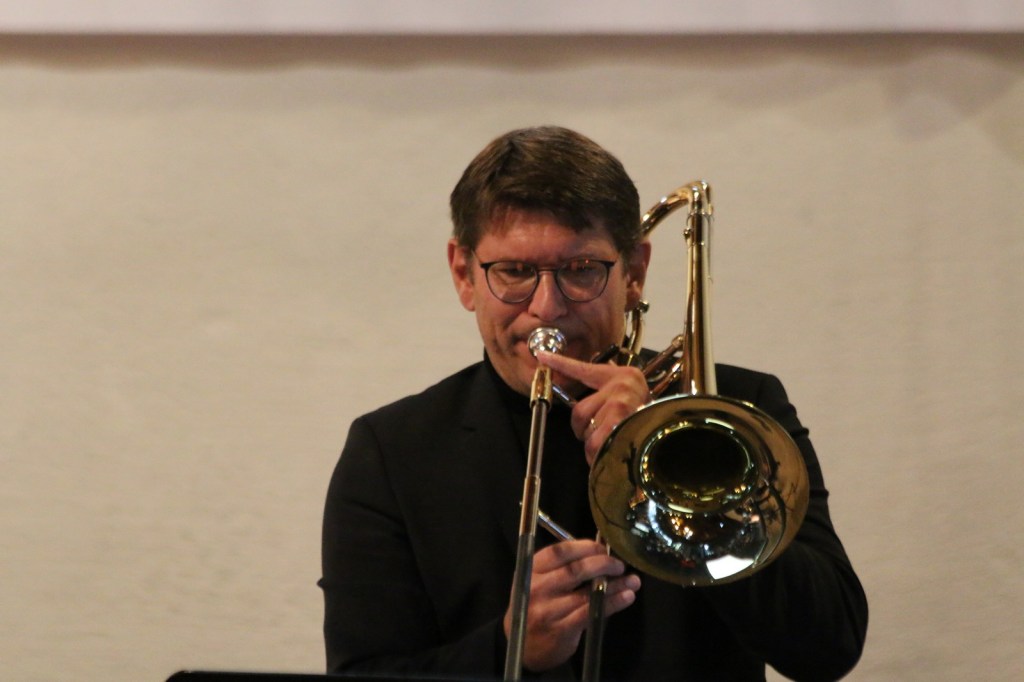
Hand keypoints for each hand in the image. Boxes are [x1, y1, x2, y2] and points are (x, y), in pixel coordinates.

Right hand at [504, 539, 640, 671]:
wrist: (525, 646)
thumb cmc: (537, 606)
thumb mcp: (540, 581)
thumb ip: (564, 567)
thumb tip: (601, 553)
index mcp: (531, 569)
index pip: (559, 551)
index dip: (585, 547)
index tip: (603, 548)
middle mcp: (536, 587)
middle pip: (575, 570)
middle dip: (603, 564)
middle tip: (620, 565)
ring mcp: (548, 610)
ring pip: (588, 593)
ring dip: (615, 585)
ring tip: (633, 581)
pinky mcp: (561, 629)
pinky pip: (592, 612)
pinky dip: (613, 603)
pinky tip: (626, 597)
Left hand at [537, 351, 651, 465]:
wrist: (669, 426)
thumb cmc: (643, 412)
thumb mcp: (626, 393)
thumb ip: (601, 392)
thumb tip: (576, 394)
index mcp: (619, 376)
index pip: (583, 369)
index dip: (561, 363)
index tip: (542, 356)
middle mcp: (621, 387)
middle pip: (579, 412)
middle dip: (583, 429)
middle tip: (600, 431)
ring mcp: (622, 406)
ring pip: (587, 432)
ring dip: (594, 445)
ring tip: (611, 441)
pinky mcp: (623, 426)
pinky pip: (596, 446)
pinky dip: (598, 456)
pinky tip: (612, 451)